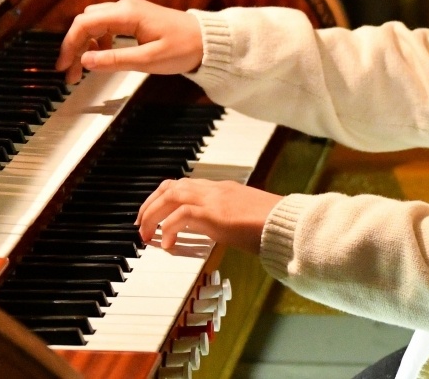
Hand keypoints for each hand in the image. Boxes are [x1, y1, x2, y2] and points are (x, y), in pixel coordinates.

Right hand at [54, 0, 203, 83]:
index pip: (84, 24)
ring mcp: (129, 10)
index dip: (69, 45)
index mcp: (127, 14)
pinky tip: (101, 58)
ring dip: (85, 45)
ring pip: (94, 23)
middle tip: (70, 74)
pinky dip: (98, 42)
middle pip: (85, 21)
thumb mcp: (148, 60)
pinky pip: (106, 25)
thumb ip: (114, 60)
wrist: (208, 41)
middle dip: (74, 47)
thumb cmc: (184, 48)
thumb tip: (85, 61)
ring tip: (83, 71)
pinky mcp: (134, 17)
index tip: (63, 67)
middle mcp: (125, 7)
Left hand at [136, 178, 280, 254]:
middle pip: (171, 187)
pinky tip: (166, 245)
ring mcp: (214, 199)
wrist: (287, 224)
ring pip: (171, 196)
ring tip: (146, 235)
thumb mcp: (244, 219)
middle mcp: (215, 189)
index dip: (163, 197)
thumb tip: (215, 232)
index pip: (184, 184)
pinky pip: (180, 216)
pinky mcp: (214, 213)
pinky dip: (168, 229)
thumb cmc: (272, 226)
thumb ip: (227, 220)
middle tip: (141, 226)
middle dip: (150, 205)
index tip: (152, 214)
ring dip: (153, 215)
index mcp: (222, 189)